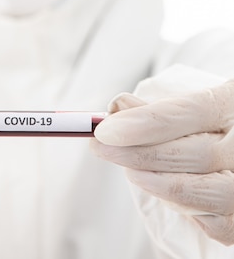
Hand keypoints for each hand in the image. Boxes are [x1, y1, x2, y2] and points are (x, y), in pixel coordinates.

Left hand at [93, 81, 233, 245]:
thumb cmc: (219, 122)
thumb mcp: (199, 102)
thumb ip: (161, 108)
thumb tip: (117, 109)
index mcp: (231, 104)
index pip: (186, 114)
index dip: (142, 124)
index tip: (105, 130)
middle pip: (189, 155)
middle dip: (136, 153)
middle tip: (101, 146)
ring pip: (193, 192)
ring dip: (151, 181)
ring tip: (128, 168)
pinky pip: (206, 220)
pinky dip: (176, 205)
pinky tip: (161, 186)